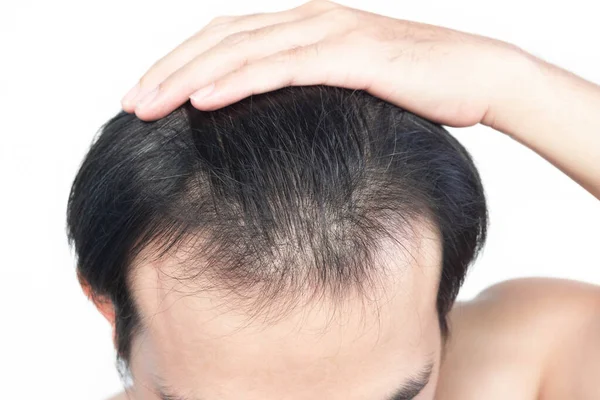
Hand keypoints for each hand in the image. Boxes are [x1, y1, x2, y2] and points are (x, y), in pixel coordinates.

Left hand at [121, 0, 532, 126]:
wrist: (478, 75)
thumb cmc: (417, 86)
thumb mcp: (350, 86)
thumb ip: (310, 90)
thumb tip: (275, 120)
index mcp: (305, 26)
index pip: (227, 40)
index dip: (181, 64)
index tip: (150, 97)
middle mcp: (310, 20)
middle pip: (221, 40)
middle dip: (169, 71)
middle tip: (132, 103)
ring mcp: (330, 33)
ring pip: (242, 51)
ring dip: (189, 77)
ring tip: (150, 105)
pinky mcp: (351, 56)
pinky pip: (282, 68)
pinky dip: (238, 82)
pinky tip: (203, 101)